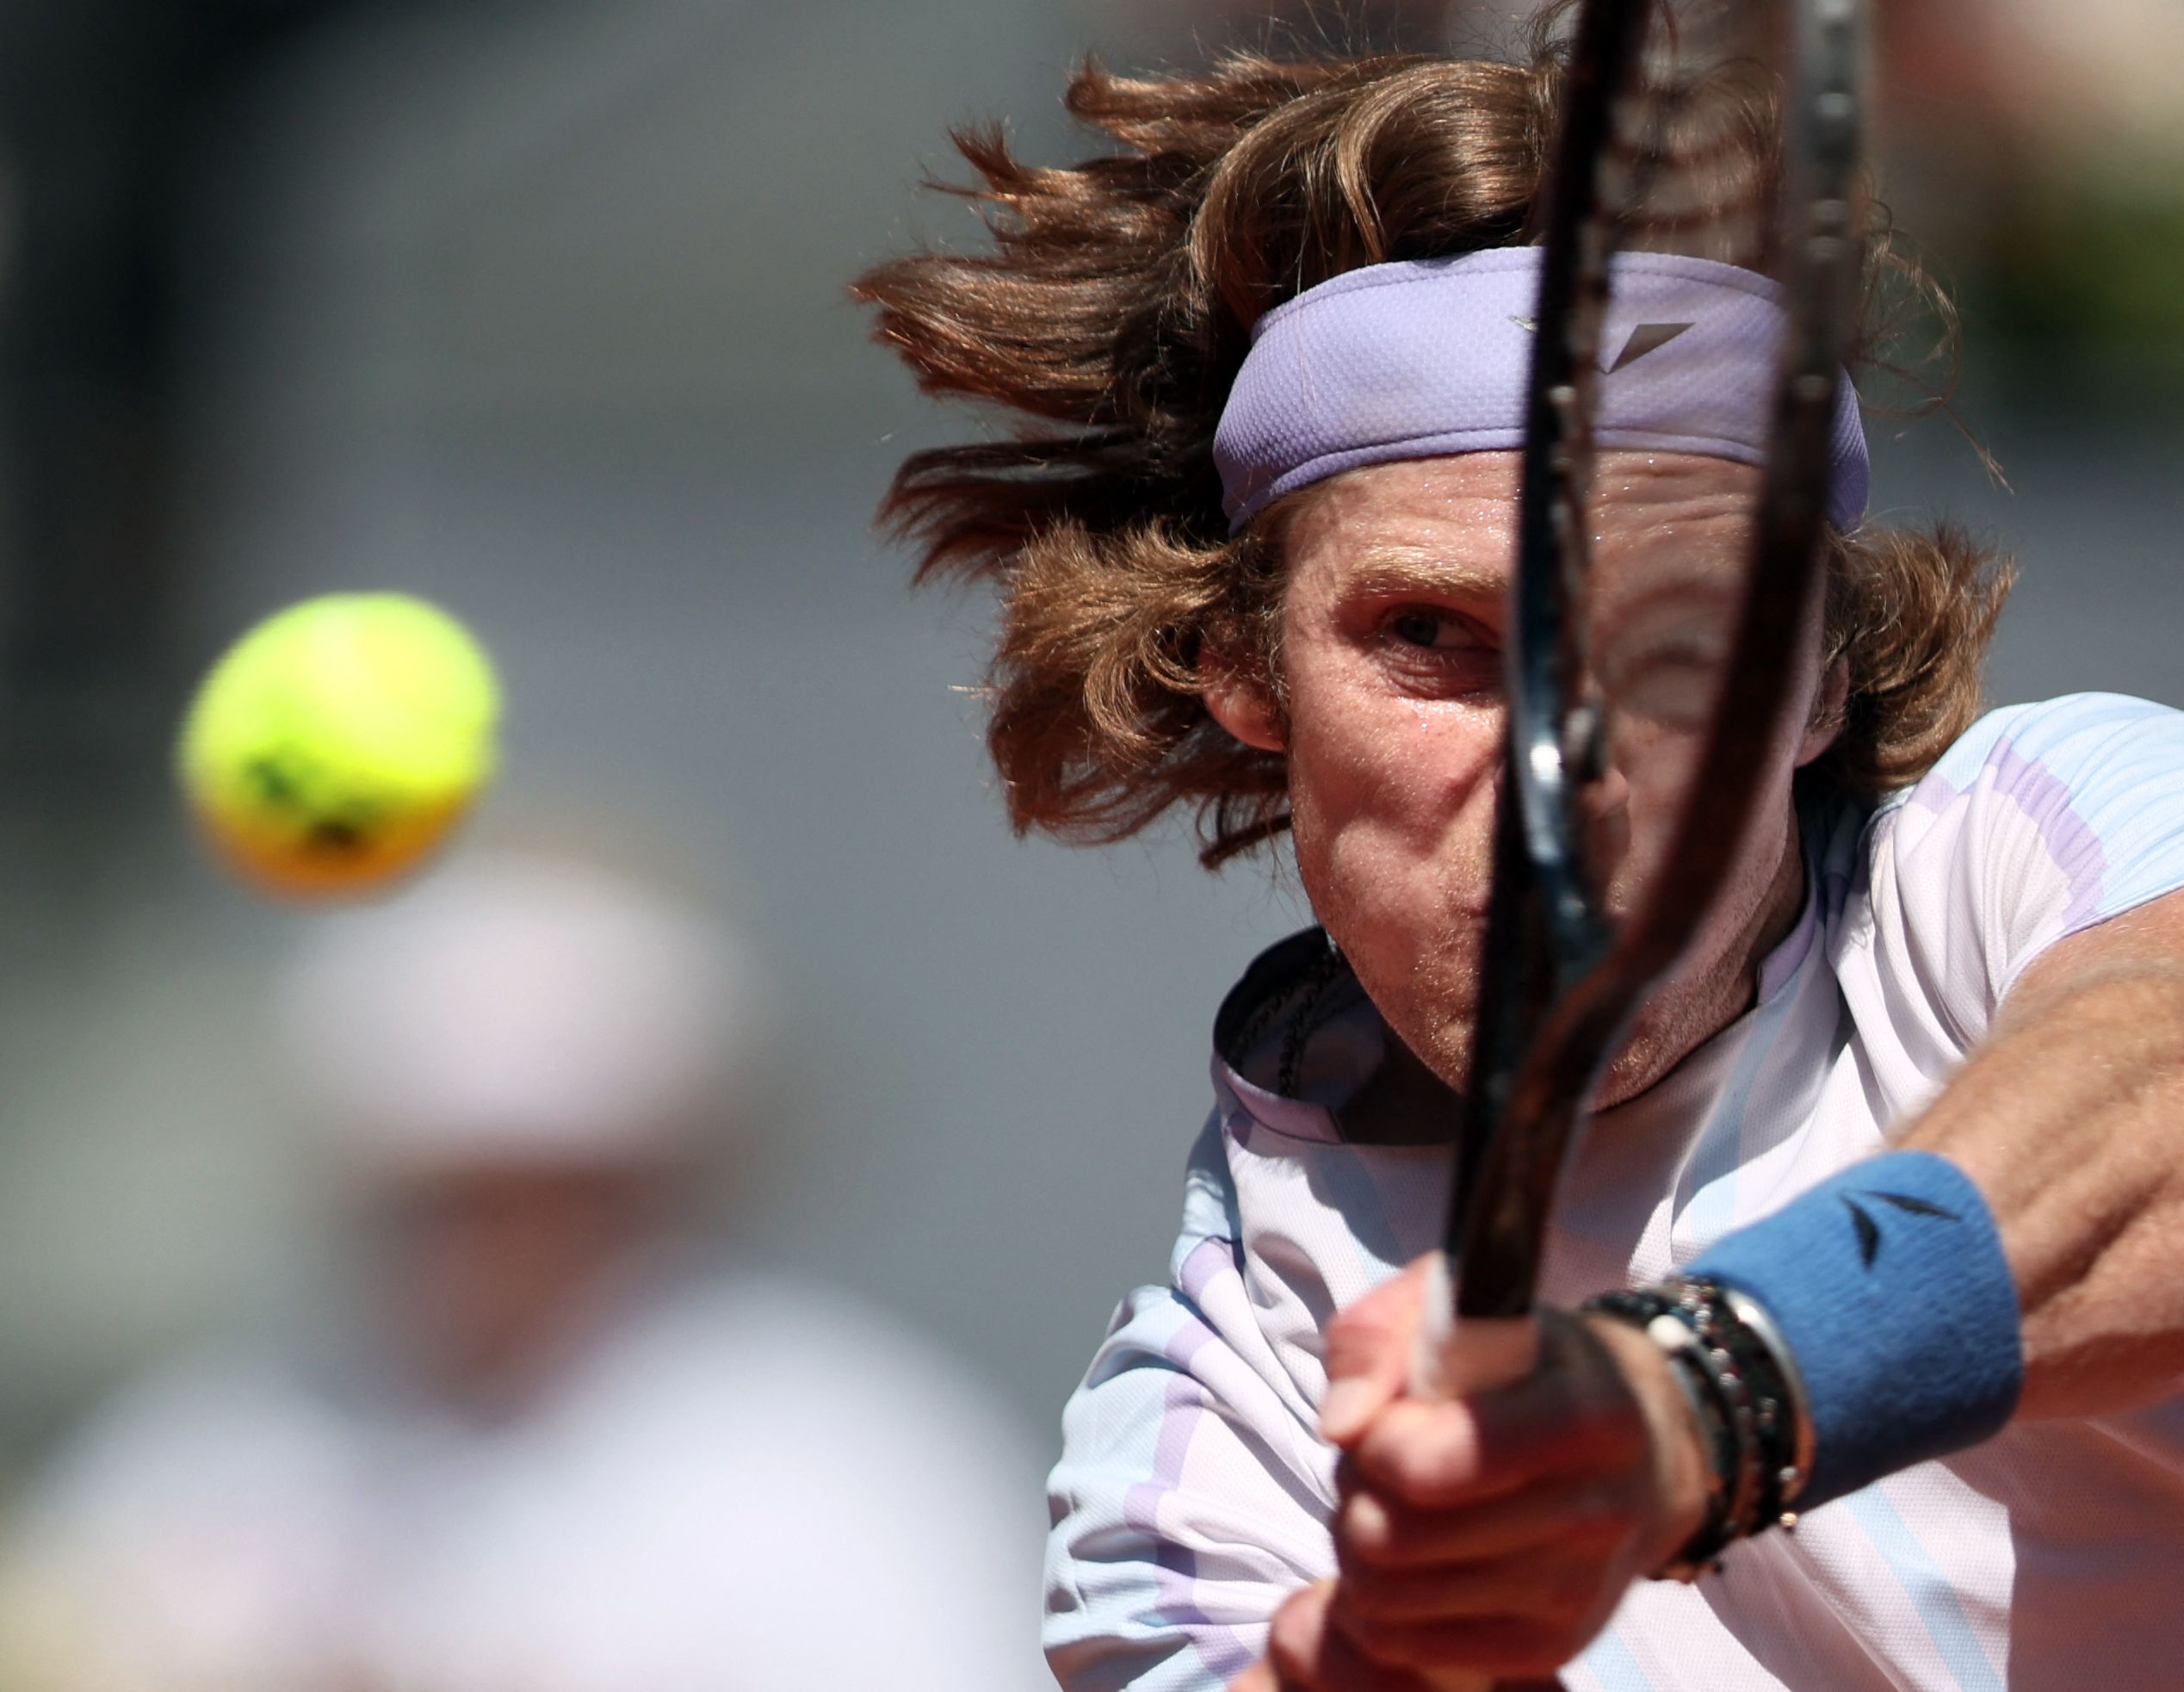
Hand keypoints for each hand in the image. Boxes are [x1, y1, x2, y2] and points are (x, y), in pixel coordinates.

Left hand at [1230, 1255, 1710, 1690]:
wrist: (1637, 1448)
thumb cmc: (1523, 1362)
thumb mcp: (1452, 1302)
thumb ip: (1377, 1335)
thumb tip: (1341, 1426)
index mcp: (1585, 1414)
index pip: (1428, 1465)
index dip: (1376, 1442)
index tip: (1389, 1418)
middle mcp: (1595, 1513)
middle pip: (1391, 1537)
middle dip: (1355, 1492)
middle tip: (1380, 1463)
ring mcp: (1578, 1593)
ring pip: (1386, 1597)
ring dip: (1359, 1547)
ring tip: (1393, 1503)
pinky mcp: (1551, 1649)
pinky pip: (1404, 1645)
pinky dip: (1381, 1605)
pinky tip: (1410, 1559)